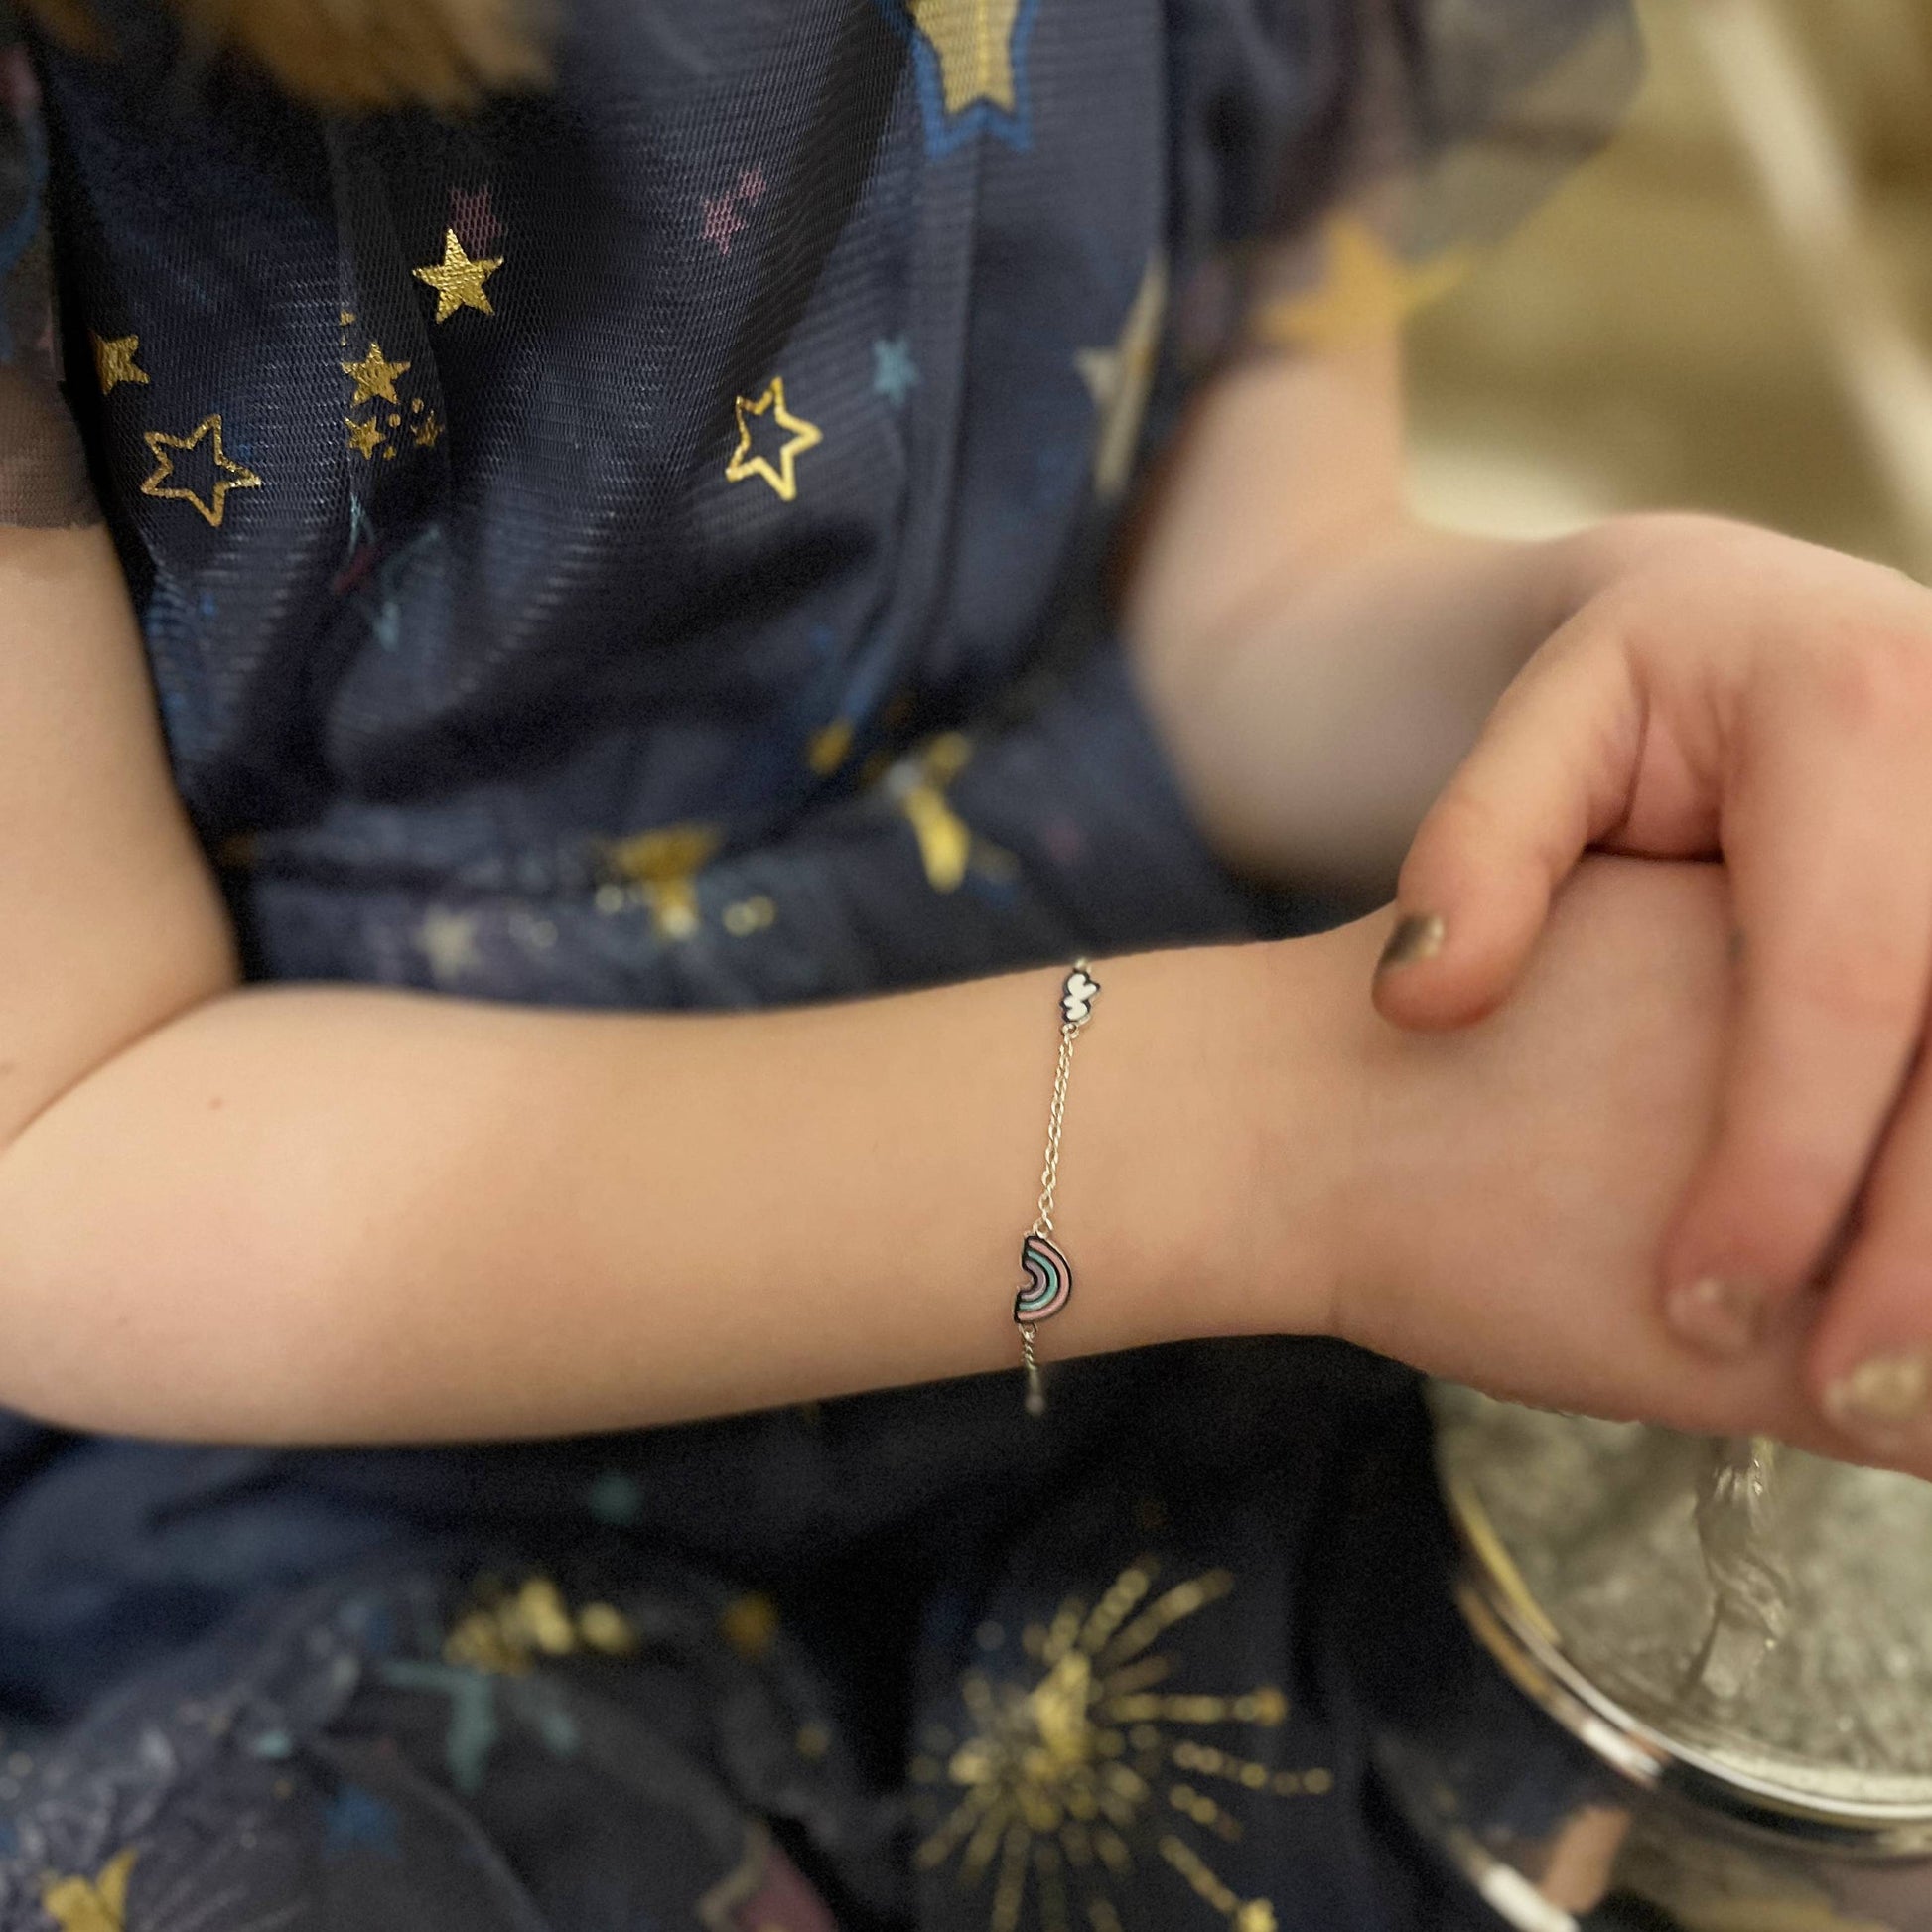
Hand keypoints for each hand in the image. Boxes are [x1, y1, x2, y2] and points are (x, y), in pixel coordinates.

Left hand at [1370, 514, 1931, 1460]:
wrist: (1765, 622)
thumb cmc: (1634, 690)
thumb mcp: (1539, 732)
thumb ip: (1475, 854)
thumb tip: (1427, 999)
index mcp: (1852, 714)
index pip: (1834, 980)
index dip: (1780, 1158)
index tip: (1702, 1303)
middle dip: (1923, 1245)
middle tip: (1848, 1401)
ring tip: (1903, 1396)